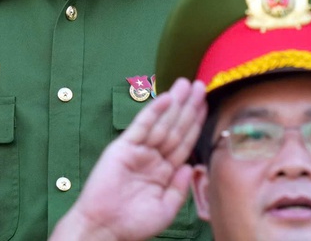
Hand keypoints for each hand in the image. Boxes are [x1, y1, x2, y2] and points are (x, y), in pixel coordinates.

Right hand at [50, 78, 206, 240]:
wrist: (104, 230)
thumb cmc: (133, 224)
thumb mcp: (166, 208)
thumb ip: (180, 186)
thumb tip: (190, 166)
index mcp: (164, 171)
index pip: (184, 142)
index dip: (196, 123)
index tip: (207, 105)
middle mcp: (152, 158)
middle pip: (175, 128)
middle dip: (189, 107)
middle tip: (201, 85)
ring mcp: (138, 151)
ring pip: (162, 123)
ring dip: (175, 103)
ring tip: (188, 84)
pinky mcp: (122, 148)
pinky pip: (141, 126)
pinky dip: (153, 111)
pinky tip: (167, 98)